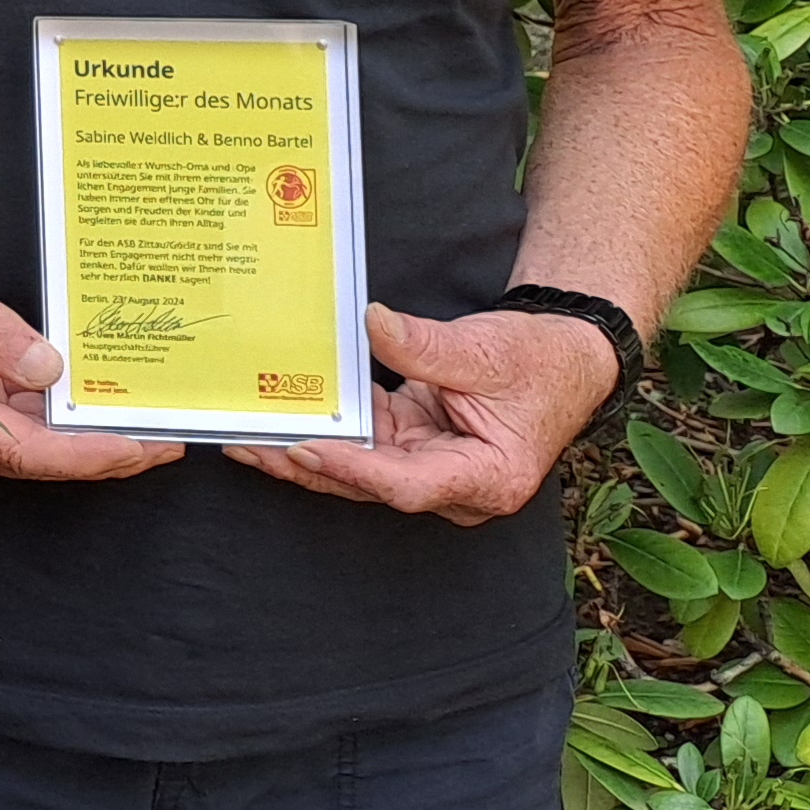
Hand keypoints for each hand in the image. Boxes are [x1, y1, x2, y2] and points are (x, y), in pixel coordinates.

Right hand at [0, 239, 184, 481]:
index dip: (85, 454)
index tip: (135, 447)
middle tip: (167, 442)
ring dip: (91, 437)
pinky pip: (24, 419)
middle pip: (42, 457)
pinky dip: (65, 415)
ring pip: (38, 443)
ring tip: (148, 425)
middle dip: (106, 454)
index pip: (27, 450)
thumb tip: (48, 364)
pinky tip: (97, 399)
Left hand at [225, 301, 612, 523]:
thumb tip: (373, 324)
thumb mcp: (485, 351)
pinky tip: (282, 415)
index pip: (409, 484)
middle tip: (249, 449)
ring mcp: (430, 466)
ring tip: (246, 438)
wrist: (563, 358)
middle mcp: (454, 486)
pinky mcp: (413, 444)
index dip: (355, 470)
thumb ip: (427, 345)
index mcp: (486, 478)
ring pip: (359, 469)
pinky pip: (363, 443)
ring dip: (305, 454)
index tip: (308, 450)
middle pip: (371, 484)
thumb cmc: (538, 362)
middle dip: (307, 467)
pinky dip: (327, 430)